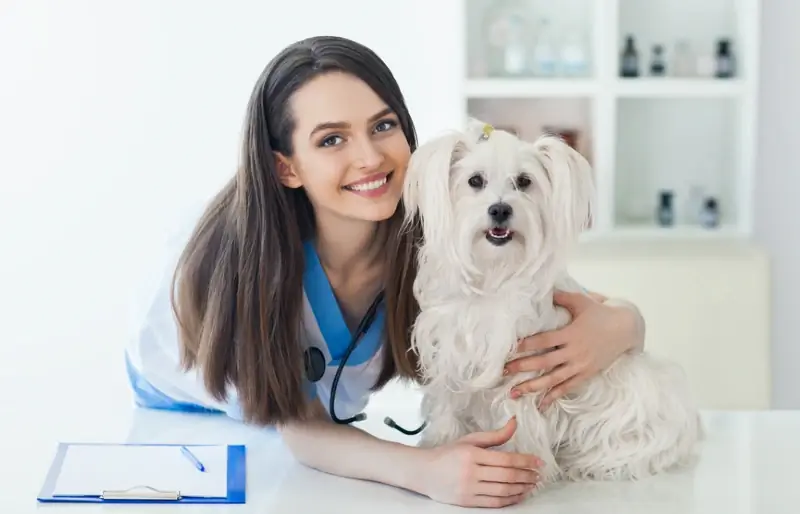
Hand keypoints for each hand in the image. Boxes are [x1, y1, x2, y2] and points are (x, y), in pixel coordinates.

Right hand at [418, 417, 541, 507]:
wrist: (424, 472)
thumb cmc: (447, 454)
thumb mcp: (470, 440)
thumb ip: (495, 435)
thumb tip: (515, 423)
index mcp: (472, 454)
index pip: (505, 458)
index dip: (525, 461)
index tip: (538, 462)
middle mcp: (471, 472)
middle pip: (507, 476)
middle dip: (526, 475)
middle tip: (538, 474)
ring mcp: (469, 489)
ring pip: (503, 491)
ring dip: (521, 488)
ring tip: (532, 485)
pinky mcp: (467, 502)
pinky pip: (494, 503)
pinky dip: (510, 500)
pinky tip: (518, 495)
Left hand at [504, 290, 636, 409]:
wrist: (626, 329)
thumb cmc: (601, 313)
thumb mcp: (581, 301)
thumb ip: (561, 297)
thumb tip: (543, 289)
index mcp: (571, 333)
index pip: (543, 341)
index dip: (526, 345)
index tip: (509, 349)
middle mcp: (574, 352)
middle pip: (544, 362)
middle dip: (522, 367)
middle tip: (503, 372)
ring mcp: (580, 365)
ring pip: (553, 379)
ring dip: (532, 387)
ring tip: (514, 393)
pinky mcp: (586, 374)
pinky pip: (567, 388)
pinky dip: (553, 397)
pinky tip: (540, 405)